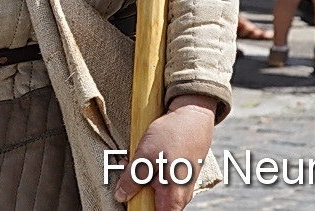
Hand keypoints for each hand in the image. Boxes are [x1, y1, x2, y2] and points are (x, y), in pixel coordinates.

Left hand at [113, 95, 216, 209]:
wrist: (192, 114)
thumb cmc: (172, 135)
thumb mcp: (145, 156)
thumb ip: (133, 179)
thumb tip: (121, 196)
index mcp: (173, 198)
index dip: (138, 209)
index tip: (126, 201)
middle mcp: (179, 196)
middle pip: (151, 204)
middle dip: (134, 191)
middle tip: (124, 172)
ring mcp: (179, 185)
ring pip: (153, 190)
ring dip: (138, 179)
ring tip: (130, 162)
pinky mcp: (176, 173)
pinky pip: (158, 179)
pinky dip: (145, 170)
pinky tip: (140, 157)